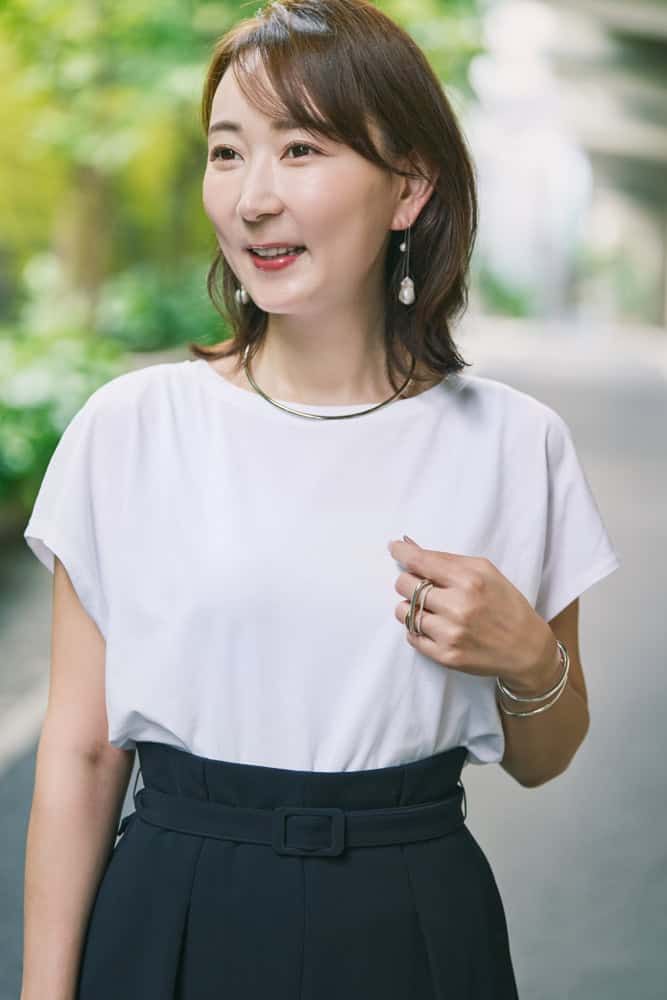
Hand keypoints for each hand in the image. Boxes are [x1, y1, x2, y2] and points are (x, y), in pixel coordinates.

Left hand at [388, 537, 559, 691]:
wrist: (526, 648)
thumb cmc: (505, 604)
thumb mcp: (485, 571)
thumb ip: (448, 560)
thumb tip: (411, 546)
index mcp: (470, 580)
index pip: (420, 562)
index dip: (402, 552)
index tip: (395, 548)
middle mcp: (458, 607)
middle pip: (405, 585)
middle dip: (409, 582)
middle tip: (422, 585)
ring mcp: (450, 633)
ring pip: (403, 612)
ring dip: (410, 607)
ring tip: (429, 608)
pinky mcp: (445, 656)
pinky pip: (411, 636)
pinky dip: (417, 628)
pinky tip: (434, 625)